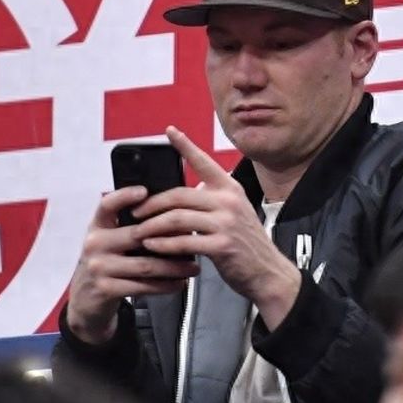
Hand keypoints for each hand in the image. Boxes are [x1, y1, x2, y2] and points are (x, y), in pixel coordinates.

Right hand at [66, 186, 200, 344]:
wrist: (86, 299)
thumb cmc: (108, 263)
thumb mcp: (112, 240)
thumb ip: (132, 227)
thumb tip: (175, 214)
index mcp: (98, 226)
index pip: (107, 204)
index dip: (124, 196)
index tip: (145, 191)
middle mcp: (95, 243)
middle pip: (137, 236)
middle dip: (171, 239)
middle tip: (196, 240)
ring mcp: (98, 267)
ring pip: (145, 265)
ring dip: (174, 268)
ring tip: (194, 268)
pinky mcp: (105, 288)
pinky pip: (143, 286)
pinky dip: (165, 285)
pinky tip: (179, 283)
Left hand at [131, 127, 301, 329]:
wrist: (267, 271)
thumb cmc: (244, 244)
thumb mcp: (233, 214)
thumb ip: (210, 202)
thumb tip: (177, 198)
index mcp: (231, 189)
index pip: (204, 162)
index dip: (185, 145)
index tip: (170, 131)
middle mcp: (230, 201)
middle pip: (179, 195)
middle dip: (152, 204)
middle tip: (135, 211)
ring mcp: (227, 223)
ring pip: (177, 218)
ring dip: (152, 226)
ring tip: (138, 232)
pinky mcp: (222, 245)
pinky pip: (184, 242)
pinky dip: (163, 245)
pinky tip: (153, 247)